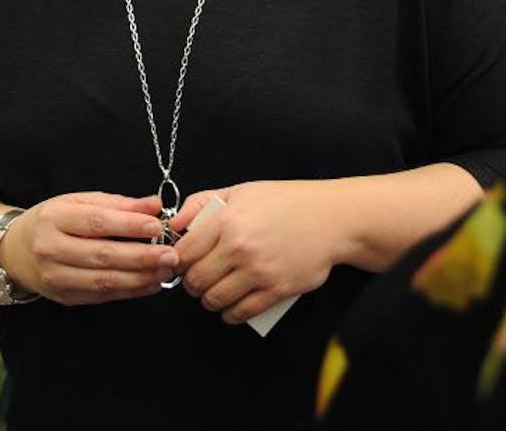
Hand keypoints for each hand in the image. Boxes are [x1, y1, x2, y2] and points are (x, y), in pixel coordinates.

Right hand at [0, 192, 177, 305]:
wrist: (15, 251)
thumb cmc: (52, 221)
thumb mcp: (78, 202)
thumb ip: (117, 203)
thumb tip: (153, 205)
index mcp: (53, 218)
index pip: (96, 222)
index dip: (128, 225)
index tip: (157, 226)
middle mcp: (50, 249)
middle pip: (101, 255)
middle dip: (141, 256)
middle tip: (170, 254)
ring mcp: (55, 277)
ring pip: (103, 281)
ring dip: (140, 278)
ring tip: (165, 271)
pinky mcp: (63, 298)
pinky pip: (102, 296)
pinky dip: (130, 291)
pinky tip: (150, 284)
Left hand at [170, 181, 338, 324]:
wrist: (331, 218)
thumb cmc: (287, 202)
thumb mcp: (242, 191)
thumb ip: (202, 203)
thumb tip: (174, 223)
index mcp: (227, 221)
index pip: (184, 253)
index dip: (177, 262)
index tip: (181, 264)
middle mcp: (239, 248)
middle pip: (195, 280)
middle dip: (191, 284)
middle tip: (197, 280)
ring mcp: (258, 272)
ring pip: (215, 300)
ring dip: (209, 301)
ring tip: (213, 293)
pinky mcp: (276, 290)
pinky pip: (241, 312)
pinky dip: (230, 314)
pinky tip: (230, 308)